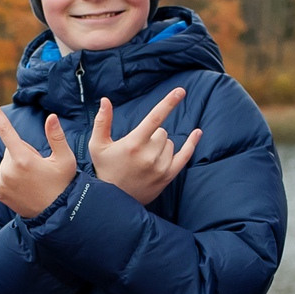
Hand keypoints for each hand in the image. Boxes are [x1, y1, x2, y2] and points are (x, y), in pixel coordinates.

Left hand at [0, 98, 79, 219]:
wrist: (57, 213)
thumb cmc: (63, 184)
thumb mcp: (66, 160)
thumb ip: (57, 137)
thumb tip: (51, 117)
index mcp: (24, 159)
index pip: (6, 131)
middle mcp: (9, 170)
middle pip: (11, 149)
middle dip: (24, 153)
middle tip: (41, 169)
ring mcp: (2, 182)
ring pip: (4, 161)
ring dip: (15, 163)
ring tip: (33, 179)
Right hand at [89, 89, 200, 205]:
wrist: (113, 202)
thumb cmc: (104, 169)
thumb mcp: (97, 145)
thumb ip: (102, 121)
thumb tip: (105, 100)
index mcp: (133, 144)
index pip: (155, 118)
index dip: (169, 102)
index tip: (180, 91)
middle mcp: (149, 155)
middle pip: (162, 132)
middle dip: (152, 135)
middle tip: (138, 149)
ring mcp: (160, 167)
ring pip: (170, 143)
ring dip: (161, 145)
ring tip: (145, 159)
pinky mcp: (168, 176)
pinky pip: (185, 156)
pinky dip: (191, 144)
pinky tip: (197, 132)